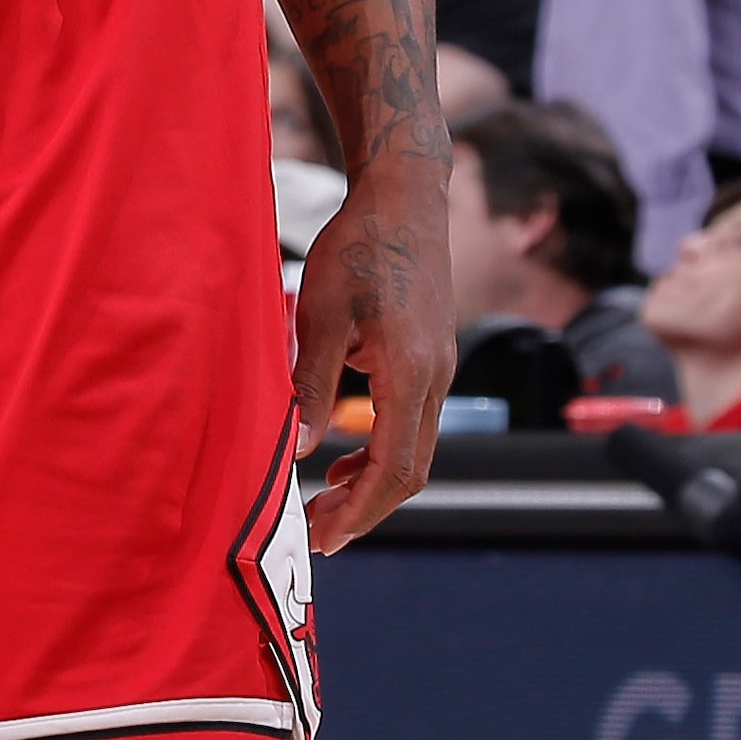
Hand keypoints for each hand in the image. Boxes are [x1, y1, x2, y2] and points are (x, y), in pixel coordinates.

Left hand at [292, 161, 451, 551]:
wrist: (403, 200)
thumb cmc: (357, 248)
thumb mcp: (320, 315)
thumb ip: (312, 383)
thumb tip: (300, 447)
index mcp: (412, 374)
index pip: (394, 468)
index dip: (359, 510)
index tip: (322, 538)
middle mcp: (436, 381)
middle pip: (410, 471)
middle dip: (364, 510)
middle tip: (316, 535)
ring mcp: (440, 371)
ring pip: (414, 451)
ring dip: (372, 483)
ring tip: (323, 504)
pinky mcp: (431, 360)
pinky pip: (412, 424)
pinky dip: (379, 451)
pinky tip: (343, 457)